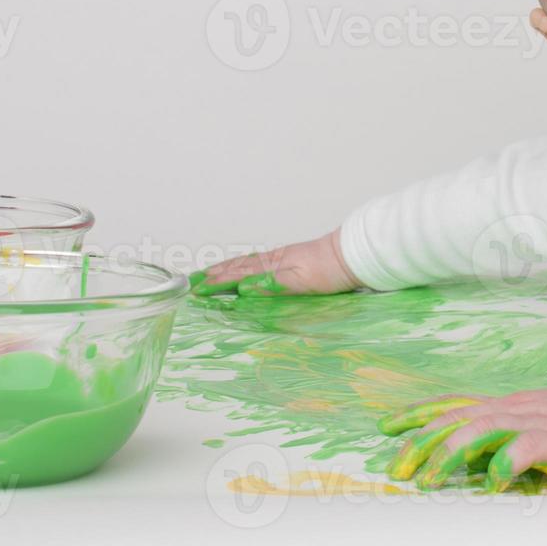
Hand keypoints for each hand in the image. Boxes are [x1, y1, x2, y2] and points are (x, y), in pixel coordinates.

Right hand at [189, 229, 359, 296]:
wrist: (353, 255)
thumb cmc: (330, 270)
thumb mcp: (301, 281)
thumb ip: (272, 284)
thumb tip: (243, 289)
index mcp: (272, 266)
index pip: (237, 275)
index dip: (216, 283)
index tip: (195, 290)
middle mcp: (273, 260)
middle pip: (237, 267)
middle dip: (214, 274)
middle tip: (192, 281)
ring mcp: (282, 259)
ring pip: (246, 263)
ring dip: (226, 269)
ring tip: (210, 273)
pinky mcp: (291, 260)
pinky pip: (258, 262)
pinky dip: (243, 265)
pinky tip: (244, 269)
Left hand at [378, 386, 546, 491]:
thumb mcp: (534, 426)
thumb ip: (500, 437)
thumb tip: (460, 459)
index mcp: (508, 407)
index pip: (455, 404)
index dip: (420, 414)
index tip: (387, 428)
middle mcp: (517, 409)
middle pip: (460, 418)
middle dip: (424, 442)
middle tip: (399, 469)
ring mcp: (540, 421)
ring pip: (486, 428)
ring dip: (453, 452)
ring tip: (431, 478)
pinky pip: (531, 446)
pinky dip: (509, 461)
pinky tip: (494, 480)